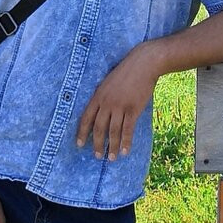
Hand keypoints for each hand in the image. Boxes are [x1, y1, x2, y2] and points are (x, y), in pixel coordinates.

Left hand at [76, 45, 159, 160]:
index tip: (79, 145)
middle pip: (99, 128)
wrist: (143, 64)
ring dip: (112, 147)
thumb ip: (102, 97)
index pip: (86, 118)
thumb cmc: (126, 73)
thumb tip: (99, 112)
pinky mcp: (133, 109)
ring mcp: (120, 106)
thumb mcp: (108, 82)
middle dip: (97, 144)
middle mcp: (107, 103)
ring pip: (113, 131)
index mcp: (98, 96)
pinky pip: (128, 129)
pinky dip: (126, 142)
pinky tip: (125, 151)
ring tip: (111, 158)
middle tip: (96, 156)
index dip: (82, 133)